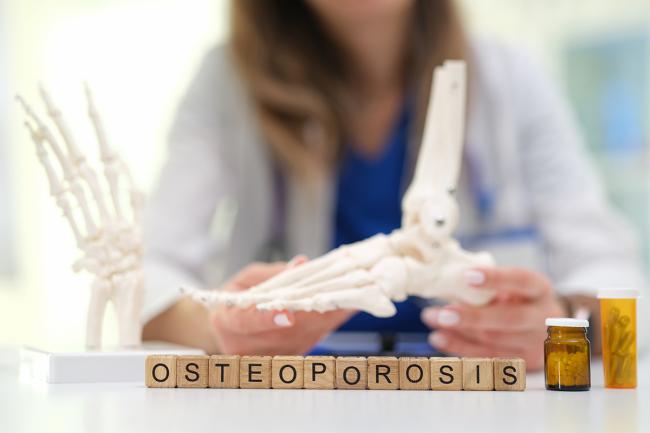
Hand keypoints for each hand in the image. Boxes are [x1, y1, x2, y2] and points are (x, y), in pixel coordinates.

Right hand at [210, 257, 353, 354]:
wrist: (231, 328)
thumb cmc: (238, 298)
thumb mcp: (249, 278)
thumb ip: (273, 274)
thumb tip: (300, 265)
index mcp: (226, 321)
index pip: (245, 322)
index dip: (267, 318)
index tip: (288, 314)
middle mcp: (243, 346)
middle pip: (282, 334)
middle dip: (312, 314)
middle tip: (337, 296)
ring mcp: (264, 358)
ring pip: (301, 339)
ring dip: (327, 319)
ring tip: (348, 299)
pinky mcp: (284, 359)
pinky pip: (310, 341)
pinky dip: (328, 324)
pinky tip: (344, 309)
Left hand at [421, 267, 566, 369]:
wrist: (548, 328)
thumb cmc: (520, 298)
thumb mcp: (513, 285)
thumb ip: (488, 284)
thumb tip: (447, 280)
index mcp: (539, 289)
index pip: (521, 281)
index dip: (496, 278)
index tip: (467, 275)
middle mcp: (542, 318)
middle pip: (508, 319)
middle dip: (472, 317)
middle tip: (443, 312)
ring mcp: (534, 344)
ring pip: (494, 341)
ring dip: (458, 332)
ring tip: (432, 319)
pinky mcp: (522, 363)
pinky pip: (487, 357)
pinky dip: (460, 347)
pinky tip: (439, 337)